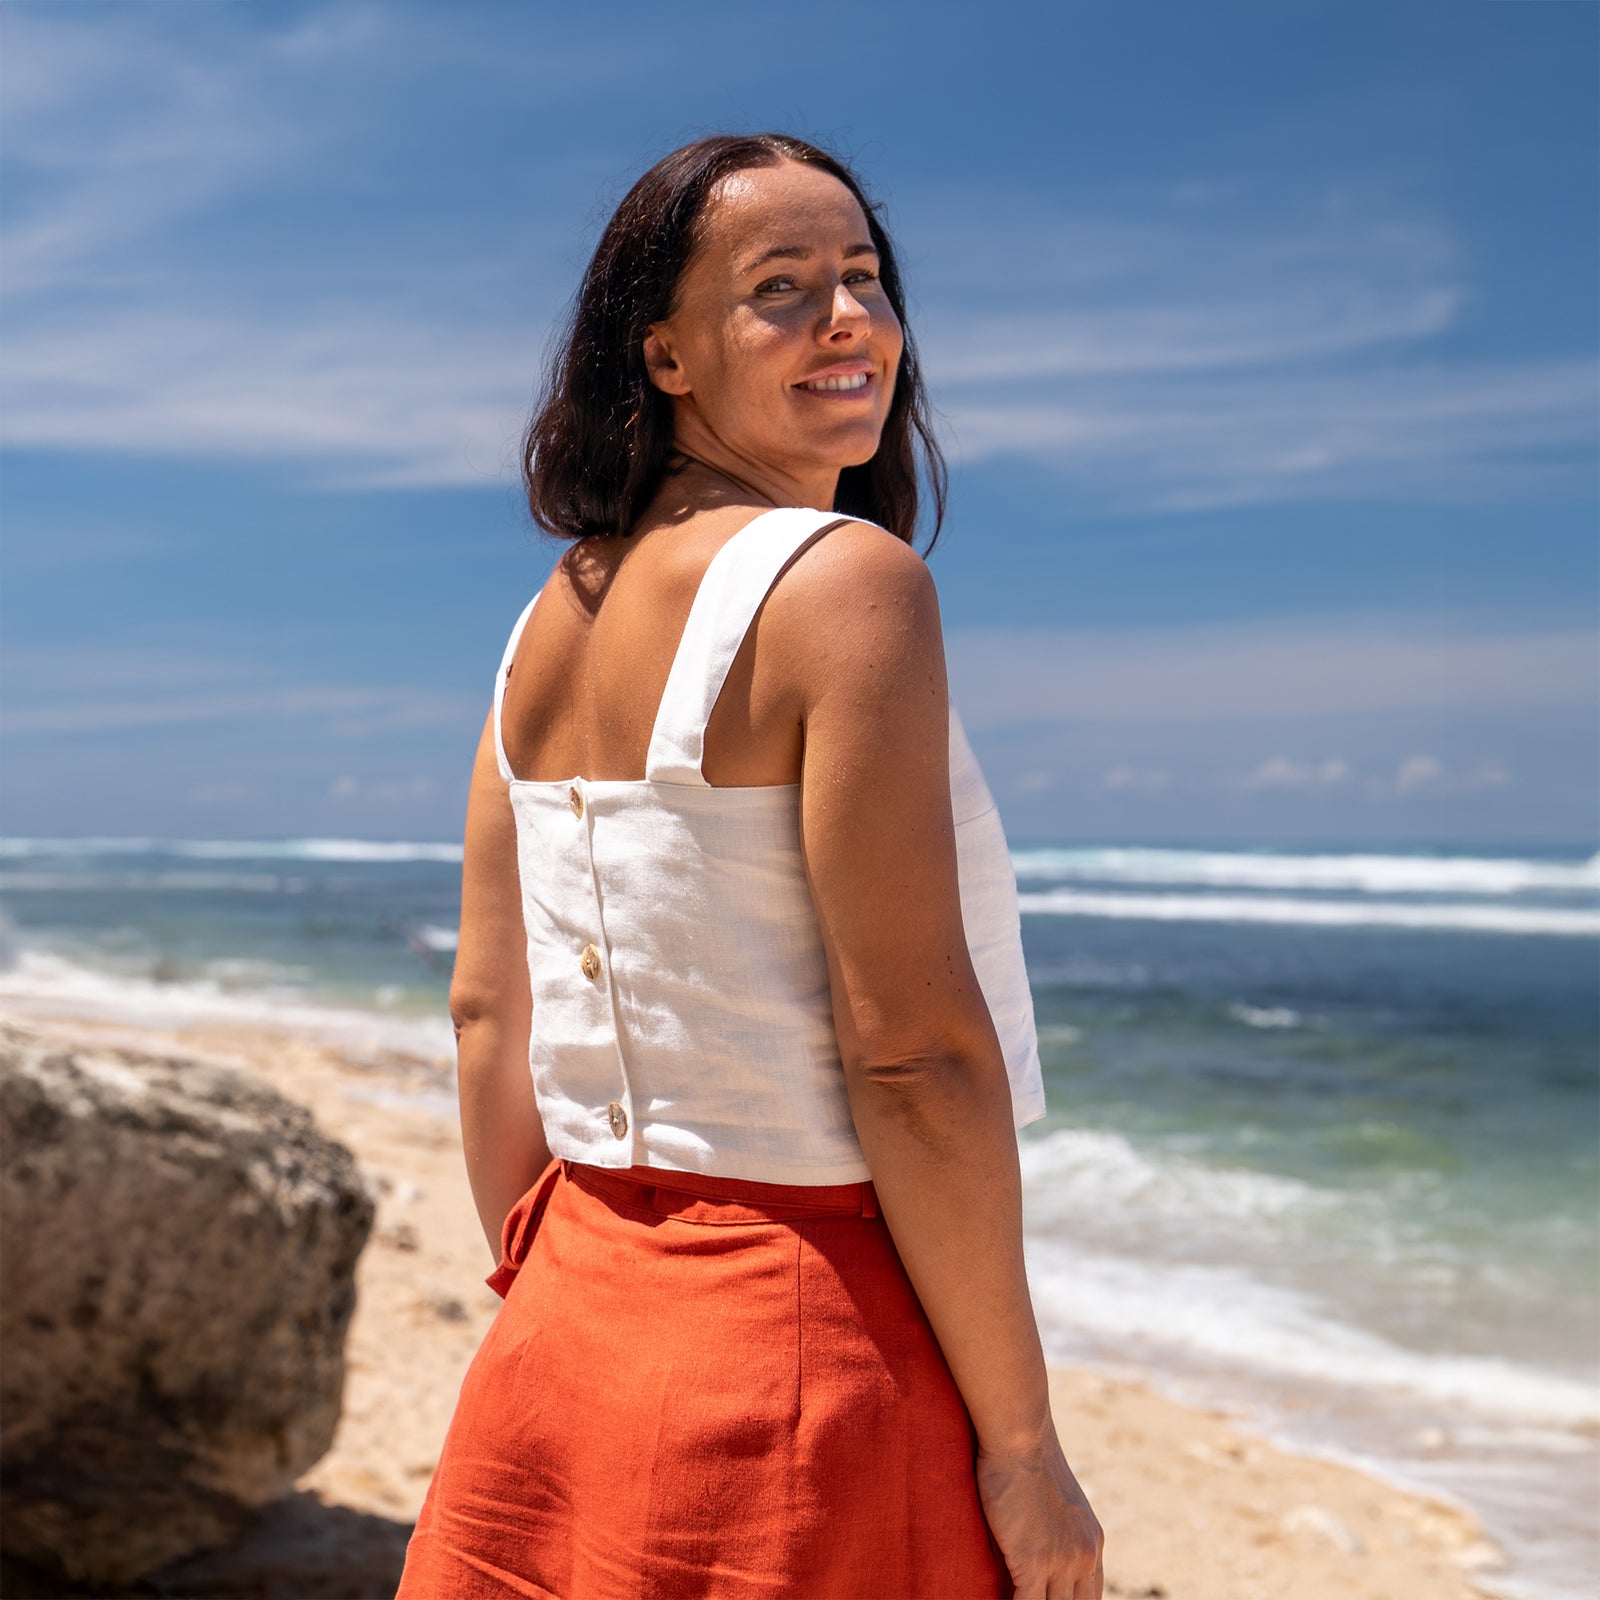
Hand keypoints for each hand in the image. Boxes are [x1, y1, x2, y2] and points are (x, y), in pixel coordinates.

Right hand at [975, 1428, 1103, 1599]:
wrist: (1020, 1438)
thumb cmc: (1027, 1457)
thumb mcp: (1056, 1499)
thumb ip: (1058, 1528)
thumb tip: (1040, 1540)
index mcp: (1092, 1542)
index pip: (1090, 1598)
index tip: (1051, 1599)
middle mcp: (1085, 1556)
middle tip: (1036, 1599)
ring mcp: (1062, 1562)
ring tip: (1013, 1599)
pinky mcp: (1034, 1563)